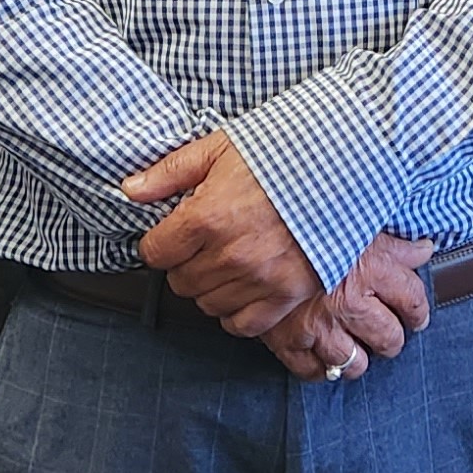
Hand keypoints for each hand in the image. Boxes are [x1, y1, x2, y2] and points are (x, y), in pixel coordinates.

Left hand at [124, 132, 316, 338]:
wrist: (341, 165)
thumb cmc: (282, 153)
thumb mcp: (220, 148)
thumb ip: (170, 173)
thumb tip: (131, 189)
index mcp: (206, 218)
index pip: (154, 253)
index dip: (159, 242)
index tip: (172, 234)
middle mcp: (229, 255)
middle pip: (179, 281)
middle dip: (185, 262)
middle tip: (205, 242)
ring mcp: (259, 279)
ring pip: (207, 304)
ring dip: (210, 286)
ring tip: (228, 259)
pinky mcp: (287, 295)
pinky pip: (242, 324)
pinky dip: (236, 311)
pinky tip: (243, 286)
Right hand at [256, 233, 435, 378]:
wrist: (249, 229)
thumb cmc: (302, 219)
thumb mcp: (355, 220)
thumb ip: (393, 240)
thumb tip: (424, 248)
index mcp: (371, 269)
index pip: (412, 300)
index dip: (418, 311)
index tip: (416, 316)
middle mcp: (350, 303)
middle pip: (388, 339)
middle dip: (391, 339)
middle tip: (387, 335)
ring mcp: (320, 326)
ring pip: (354, 362)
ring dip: (357, 358)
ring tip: (354, 347)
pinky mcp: (287, 340)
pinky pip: (311, 371)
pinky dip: (319, 368)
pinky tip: (320, 357)